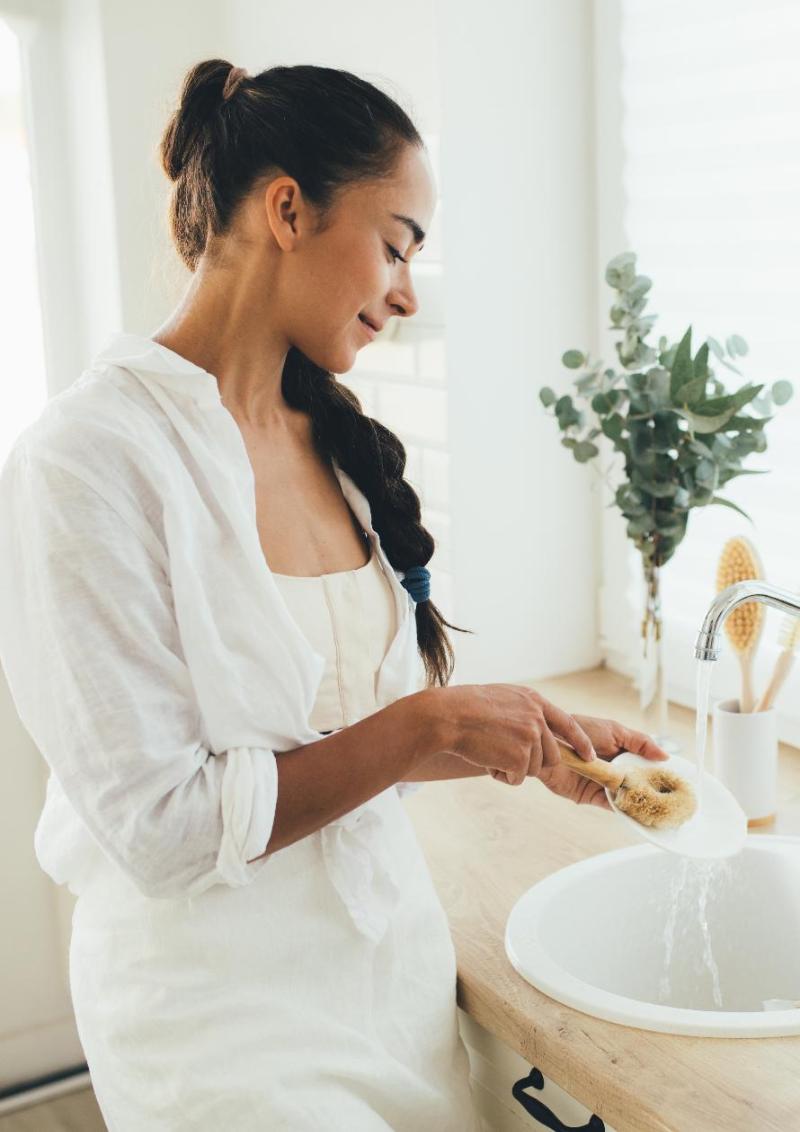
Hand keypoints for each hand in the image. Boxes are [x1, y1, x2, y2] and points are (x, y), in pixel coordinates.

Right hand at [423, 683, 595, 785]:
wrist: (448, 717)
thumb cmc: (464, 708)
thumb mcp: (501, 699)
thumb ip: (522, 711)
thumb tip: (534, 730)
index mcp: (533, 701)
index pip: (567, 723)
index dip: (580, 742)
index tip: (590, 756)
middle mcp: (537, 717)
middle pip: (551, 755)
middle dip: (531, 762)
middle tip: (503, 754)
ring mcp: (531, 736)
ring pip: (533, 769)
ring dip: (512, 768)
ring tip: (489, 751)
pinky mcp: (521, 757)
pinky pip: (517, 778)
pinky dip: (501, 775)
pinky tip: (486, 759)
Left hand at [536, 714, 668, 808]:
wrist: (549, 742)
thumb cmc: (580, 730)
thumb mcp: (614, 731)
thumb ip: (640, 742)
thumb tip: (665, 755)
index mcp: (624, 754)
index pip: (648, 767)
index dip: (663, 775)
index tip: (682, 784)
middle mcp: (617, 771)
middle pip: (641, 786)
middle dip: (656, 794)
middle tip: (677, 804)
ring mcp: (605, 785)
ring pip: (629, 799)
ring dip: (643, 805)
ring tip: (664, 813)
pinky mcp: (591, 797)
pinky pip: (612, 807)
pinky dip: (626, 812)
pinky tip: (641, 815)